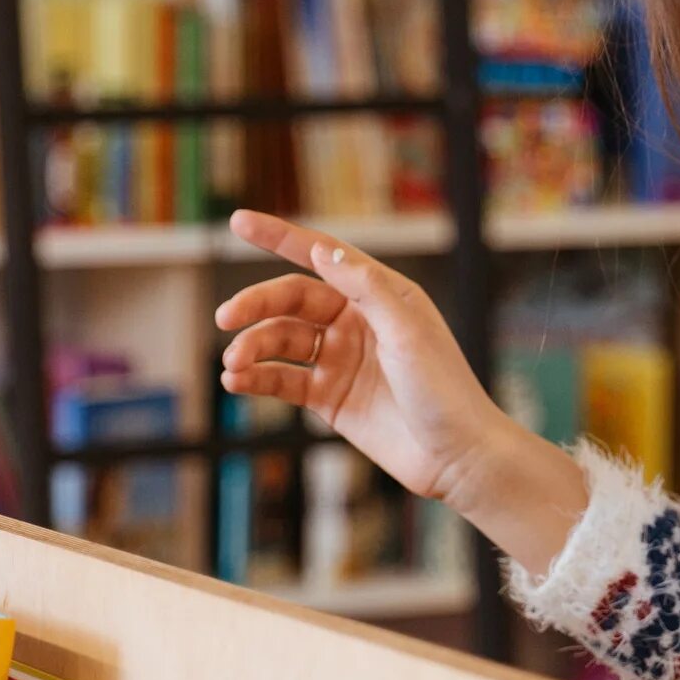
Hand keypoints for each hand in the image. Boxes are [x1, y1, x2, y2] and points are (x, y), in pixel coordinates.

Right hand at [215, 209, 514, 507]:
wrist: (455, 457)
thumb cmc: (444, 389)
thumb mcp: (406, 331)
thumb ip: (364, 288)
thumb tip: (320, 249)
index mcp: (380, 294)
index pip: (321, 255)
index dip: (279, 237)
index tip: (239, 222)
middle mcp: (357, 321)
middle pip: (292, 300)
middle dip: (255, 305)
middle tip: (225, 317)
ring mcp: (341, 359)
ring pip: (283, 341)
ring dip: (253, 347)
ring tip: (232, 365)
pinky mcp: (330, 397)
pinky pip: (284, 380)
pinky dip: (257, 378)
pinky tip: (237, 382)